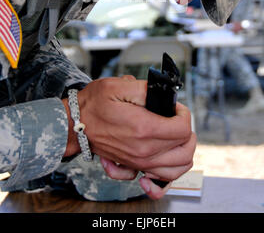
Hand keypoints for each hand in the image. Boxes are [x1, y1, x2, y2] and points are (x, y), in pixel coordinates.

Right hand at [62, 76, 195, 198]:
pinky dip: (169, 170)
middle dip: (188, 132)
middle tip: (178, 119)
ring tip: (177, 136)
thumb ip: (145, 89)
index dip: (184, 114)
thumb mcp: (117, 86)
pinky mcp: (134, 167)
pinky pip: (161, 178)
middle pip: (186, 150)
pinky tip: (165, 156)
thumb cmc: (94, 105)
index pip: (182, 129)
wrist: (76, 124)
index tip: (175, 107)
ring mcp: (140, 162)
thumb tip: (164, 94)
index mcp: (143, 129)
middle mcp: (144, 150)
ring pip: (178, 167)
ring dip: (184, 151)